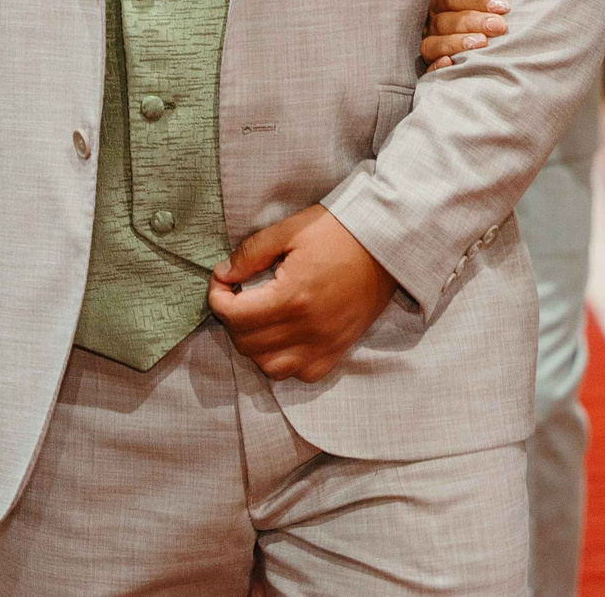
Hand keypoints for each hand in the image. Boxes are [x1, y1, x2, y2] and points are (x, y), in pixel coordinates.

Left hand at [208, 205, 398, 382]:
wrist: (388, 244)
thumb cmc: (340, 231)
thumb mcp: (291, 229)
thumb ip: (252, 253)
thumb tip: (224, 274)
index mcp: (293, 297)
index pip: (234, 315)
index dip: (216, 297)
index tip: (222, 279)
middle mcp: (308, 329)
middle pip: (246, 343)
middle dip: (232, 318)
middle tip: (238, 294)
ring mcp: (324, 345)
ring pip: (269, 366)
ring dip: (254, 344)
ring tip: (259, 316)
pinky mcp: (338, 351)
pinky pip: (301, 374)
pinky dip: (284, 361)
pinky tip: (285, 336)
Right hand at [422, 0, 506, 71]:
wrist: (487, 39)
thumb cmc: (485, 10)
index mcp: (442, 1)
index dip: (476, 0)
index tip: (502, 6)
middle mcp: (432, 23)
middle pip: (445, 21)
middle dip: (473, 22)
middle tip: (500, 27)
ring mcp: (430, 46)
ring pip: (433, 44)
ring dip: (457, 43)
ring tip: (482, 44)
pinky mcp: (431, 67)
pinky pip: (428, 70)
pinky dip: (438, 68)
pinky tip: (453, 64)